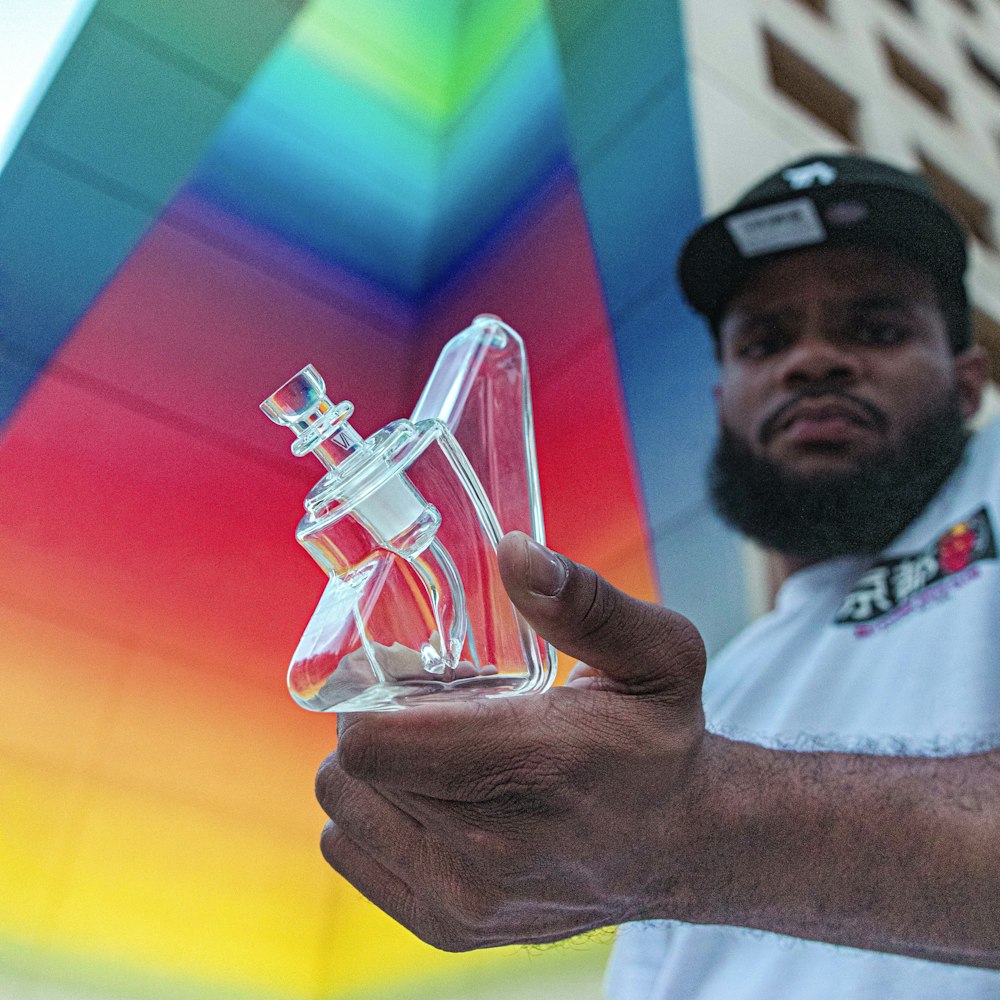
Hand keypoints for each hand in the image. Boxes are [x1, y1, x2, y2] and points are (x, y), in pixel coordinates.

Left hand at [314, 530, 709, 950]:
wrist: (683, 846)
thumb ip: (583, 601)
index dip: (371, 697)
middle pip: (351, 771)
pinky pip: (352, 854)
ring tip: (433, 754)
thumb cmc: (660, 742)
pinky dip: (374, 818)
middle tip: (429, 710)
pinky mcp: (449, 928)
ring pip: (343, 813)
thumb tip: (512, 550)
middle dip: (377, 726)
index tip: (408, 680)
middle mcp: (490, 849)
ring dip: (373, 773)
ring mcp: (464, 898)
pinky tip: (431, 799)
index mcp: (534, 769)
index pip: (373, 744)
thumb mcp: (657, 653)